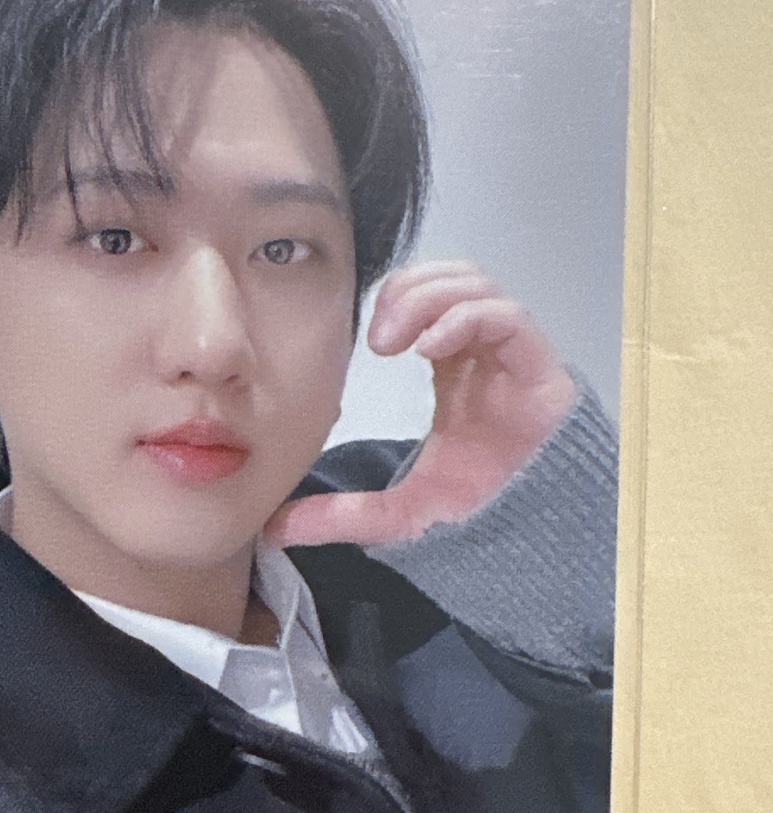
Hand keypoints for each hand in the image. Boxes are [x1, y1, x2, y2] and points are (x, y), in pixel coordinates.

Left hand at [265, 260, 576, 547]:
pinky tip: (432, 347)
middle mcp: (484, 352)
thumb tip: (274, 528)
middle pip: (450, 279)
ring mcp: (513, 356)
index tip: (363, 339)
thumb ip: (338, 516)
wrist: (535, 533)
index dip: (394, 301)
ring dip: (431, 299)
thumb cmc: (482, 511)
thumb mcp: (396, 513)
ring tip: (398, 340)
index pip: (425, 300)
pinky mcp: (539, 366)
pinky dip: (467, 318)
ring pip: (478, 285)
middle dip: (408, 292)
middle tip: (377, 336)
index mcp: (454, 369)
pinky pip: (508, 317)